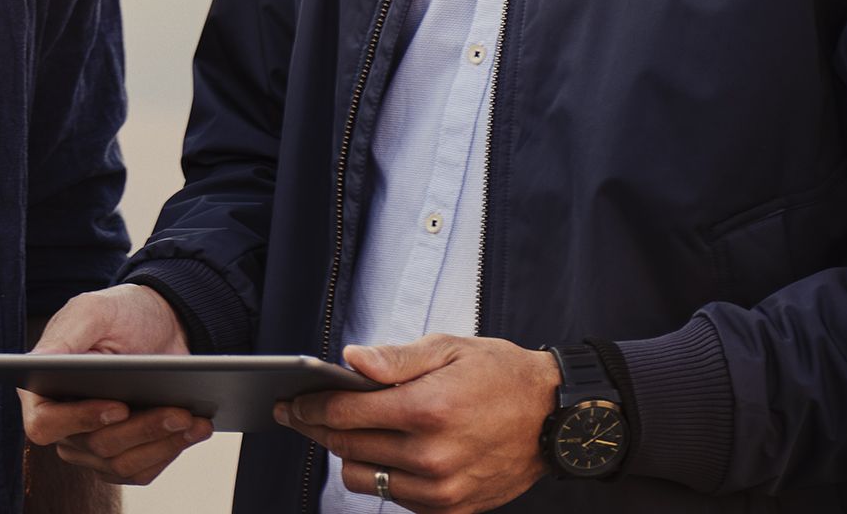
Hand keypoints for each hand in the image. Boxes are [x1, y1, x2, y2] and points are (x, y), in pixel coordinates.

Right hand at [16, 285, 215, 486]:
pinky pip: (140, 470)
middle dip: (141, 429)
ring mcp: (90, 443)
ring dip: (161, 443)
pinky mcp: (120, 455)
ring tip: (193, 420)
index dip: (79, 421)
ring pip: (121, 463)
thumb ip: (66, 336)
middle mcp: (63, 422)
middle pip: (95, 445)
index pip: (45, 423)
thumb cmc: (121, 313)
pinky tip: (194, 430)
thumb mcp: (95, 311)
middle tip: (179, 412)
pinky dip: (169, 451)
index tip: (119, 407)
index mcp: (43, 386)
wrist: (160, 326)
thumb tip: (37, 361)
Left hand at [276, 335, 558, 512]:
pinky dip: (381, 476)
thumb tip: (349, 361)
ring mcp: (442, 489)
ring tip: (345, 431)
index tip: (292, 401)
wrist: (554, 418)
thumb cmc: (499, 375)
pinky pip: (395, 497)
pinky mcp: (453, 509)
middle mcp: (431, 456)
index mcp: (427, 409)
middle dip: (315, 427)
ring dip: (347, 454)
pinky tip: (382, 452)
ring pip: (364, 478)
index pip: (344, 412)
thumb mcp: (448, 348)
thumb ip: (394, 358)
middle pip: (347, 446)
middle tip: (299, 414)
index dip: (309, 405)